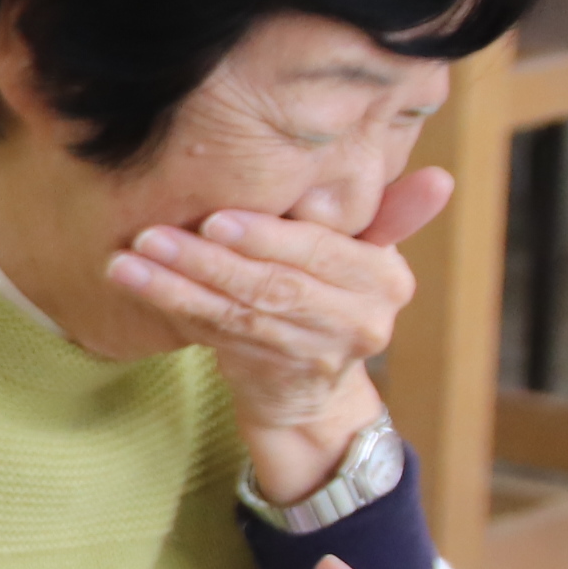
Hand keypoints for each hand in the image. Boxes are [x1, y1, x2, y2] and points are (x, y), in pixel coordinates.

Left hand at [108, 172, 446, 504]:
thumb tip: (441, 179)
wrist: (313, 389)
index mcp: (383, 279)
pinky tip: (137, 286)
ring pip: (238, 316)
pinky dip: (176, 311)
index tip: (215, 218)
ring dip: (175, 287)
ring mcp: (316, 356)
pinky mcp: (272, 379)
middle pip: (274, 287)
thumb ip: (385, 214)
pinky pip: (218, 339)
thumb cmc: (327, 294)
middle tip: (151, 236)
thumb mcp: (359, 253)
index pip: (322, 253)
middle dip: (206, 260)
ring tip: (125, 262)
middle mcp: (360, 320)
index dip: (268, 237)